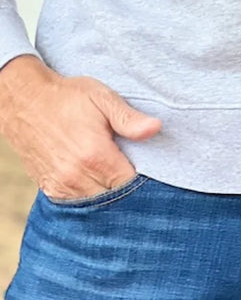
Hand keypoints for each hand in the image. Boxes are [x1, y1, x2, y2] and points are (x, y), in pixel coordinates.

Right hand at [0, 55, 160, 198]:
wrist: (26, 102)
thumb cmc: (68, 97)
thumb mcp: (102, 98)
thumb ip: (128, 118)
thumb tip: (155, 128)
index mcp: (94, 154)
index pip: (129, 183)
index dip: (141, 177)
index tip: (146, 165)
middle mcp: (76, 176)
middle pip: (113, 197)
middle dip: (125, 186)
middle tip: (130, 165)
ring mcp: (61, 186)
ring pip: (95, 203)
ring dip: (107, 191)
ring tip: (113, 170)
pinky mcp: (50, 189)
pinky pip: (76, 204)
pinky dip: (89, 194)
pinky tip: (95, 177)